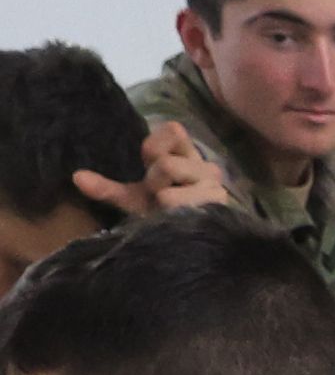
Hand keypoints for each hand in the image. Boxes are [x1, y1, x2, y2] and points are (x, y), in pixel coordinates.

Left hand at [71, 118, 233, 219]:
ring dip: (163, 198)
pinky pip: (178, 201)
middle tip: (160, 196)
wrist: (187, 244)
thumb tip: (76, 177)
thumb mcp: (133, 198)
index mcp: (188, 156)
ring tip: (170, 211)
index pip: (174, 130)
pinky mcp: (219, 207)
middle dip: (154, 181)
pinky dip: (170, 212)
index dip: (154, 149)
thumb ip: (107, 187)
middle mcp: (207, 168)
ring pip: (171, 182)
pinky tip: (179, 219)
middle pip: (166, 163)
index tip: (150, 167)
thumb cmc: (161, 215)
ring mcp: (216, 189)